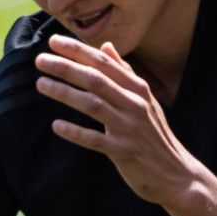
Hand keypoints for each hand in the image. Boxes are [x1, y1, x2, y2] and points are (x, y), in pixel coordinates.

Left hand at [35, 33, 206, 207]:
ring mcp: (129, 128)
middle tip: (40, 60)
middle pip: (96, 80)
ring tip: (41, 84)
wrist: (177, 174)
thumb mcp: (145, 99)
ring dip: (65, 93)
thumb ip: (124, 73)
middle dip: (66, 67)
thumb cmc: (155, 135)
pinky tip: (56, 125)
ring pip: (93, 104)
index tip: (54, 41)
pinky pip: (95, 139)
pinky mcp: (124, 151)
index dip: (78, 51)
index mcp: (138, 89)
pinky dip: (75, 132)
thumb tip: (106, 46)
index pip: (104, 63)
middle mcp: (135, 104)